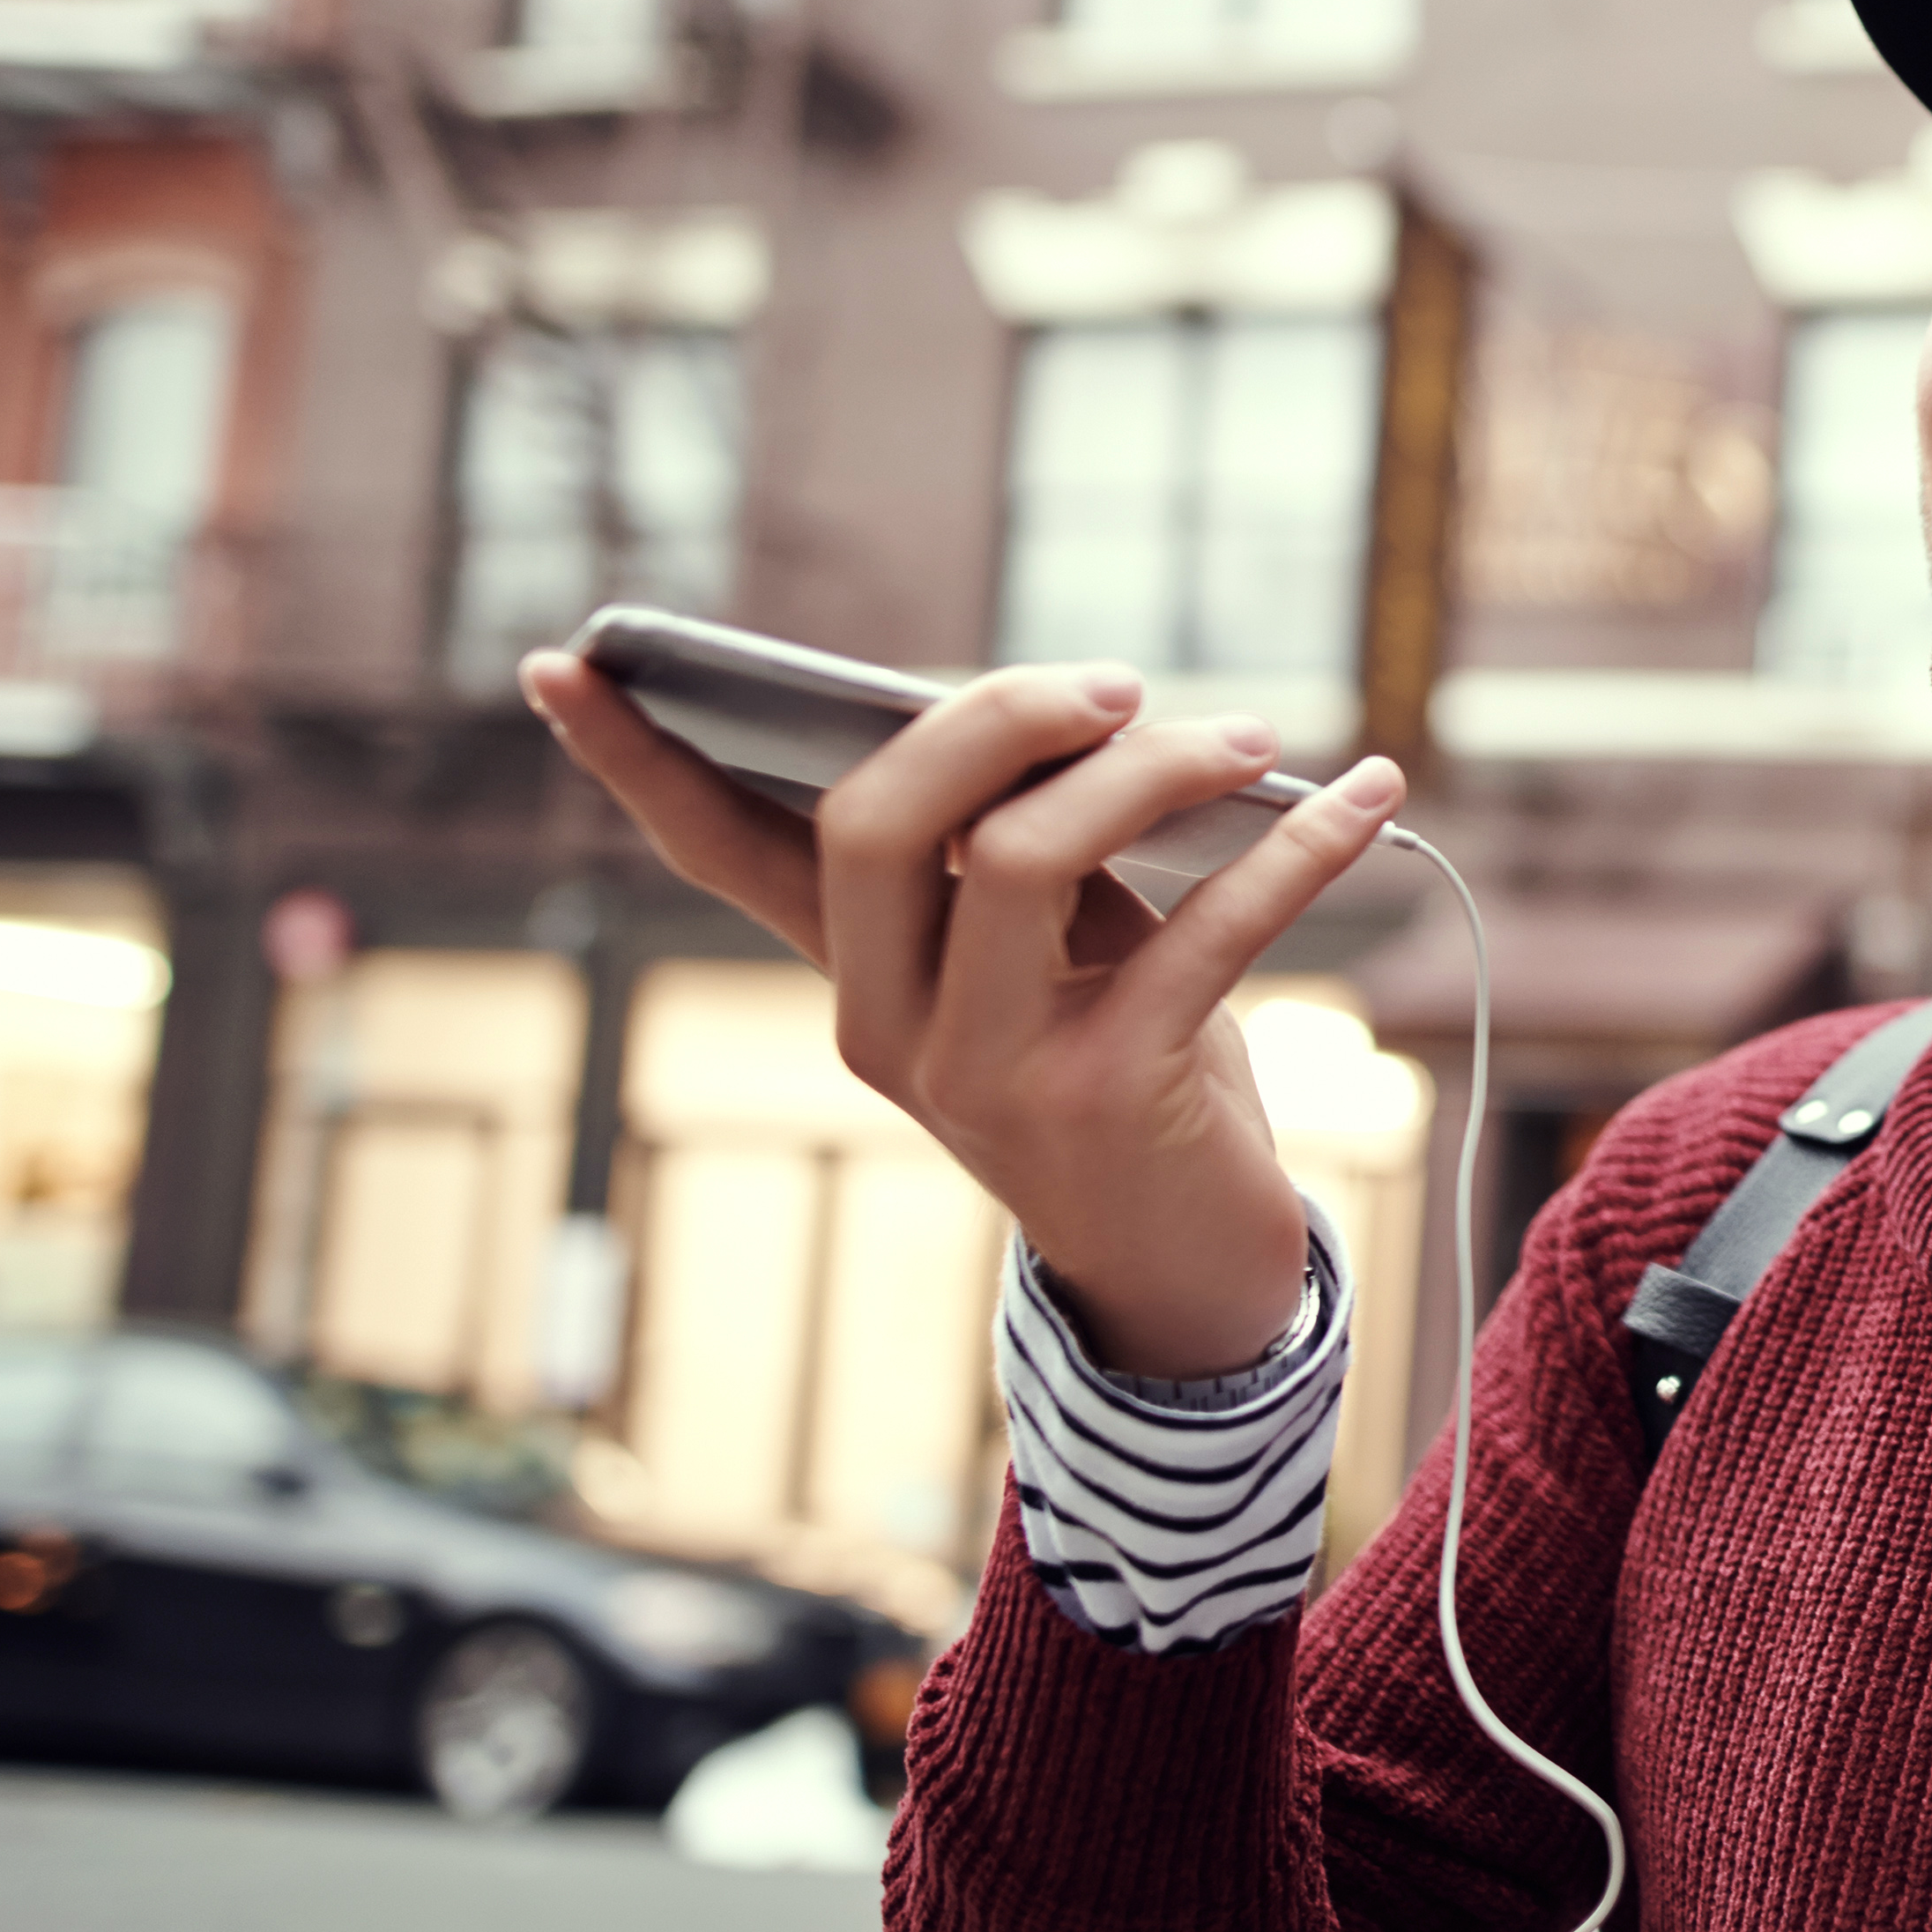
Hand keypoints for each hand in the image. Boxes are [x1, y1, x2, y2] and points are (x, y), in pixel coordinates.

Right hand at [518, 648, 1409, 1377]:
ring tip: (1253, 739)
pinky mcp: (1103, 1101)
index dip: (640, 762)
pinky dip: (1297, 850)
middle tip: (1114, 684)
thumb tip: (1067, 706)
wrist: (1194, 1265)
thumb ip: (1028, 843)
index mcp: (855, 977)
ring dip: (1152, 772)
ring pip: (1020, 858)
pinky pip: (1199, 934)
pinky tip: (1372, 799)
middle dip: (994, 715)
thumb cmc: (1128, 1069)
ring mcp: (981, 1075)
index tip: (559, 666)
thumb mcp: (1059, 952)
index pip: (721, 853)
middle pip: (876, 820)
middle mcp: (886, 1028)